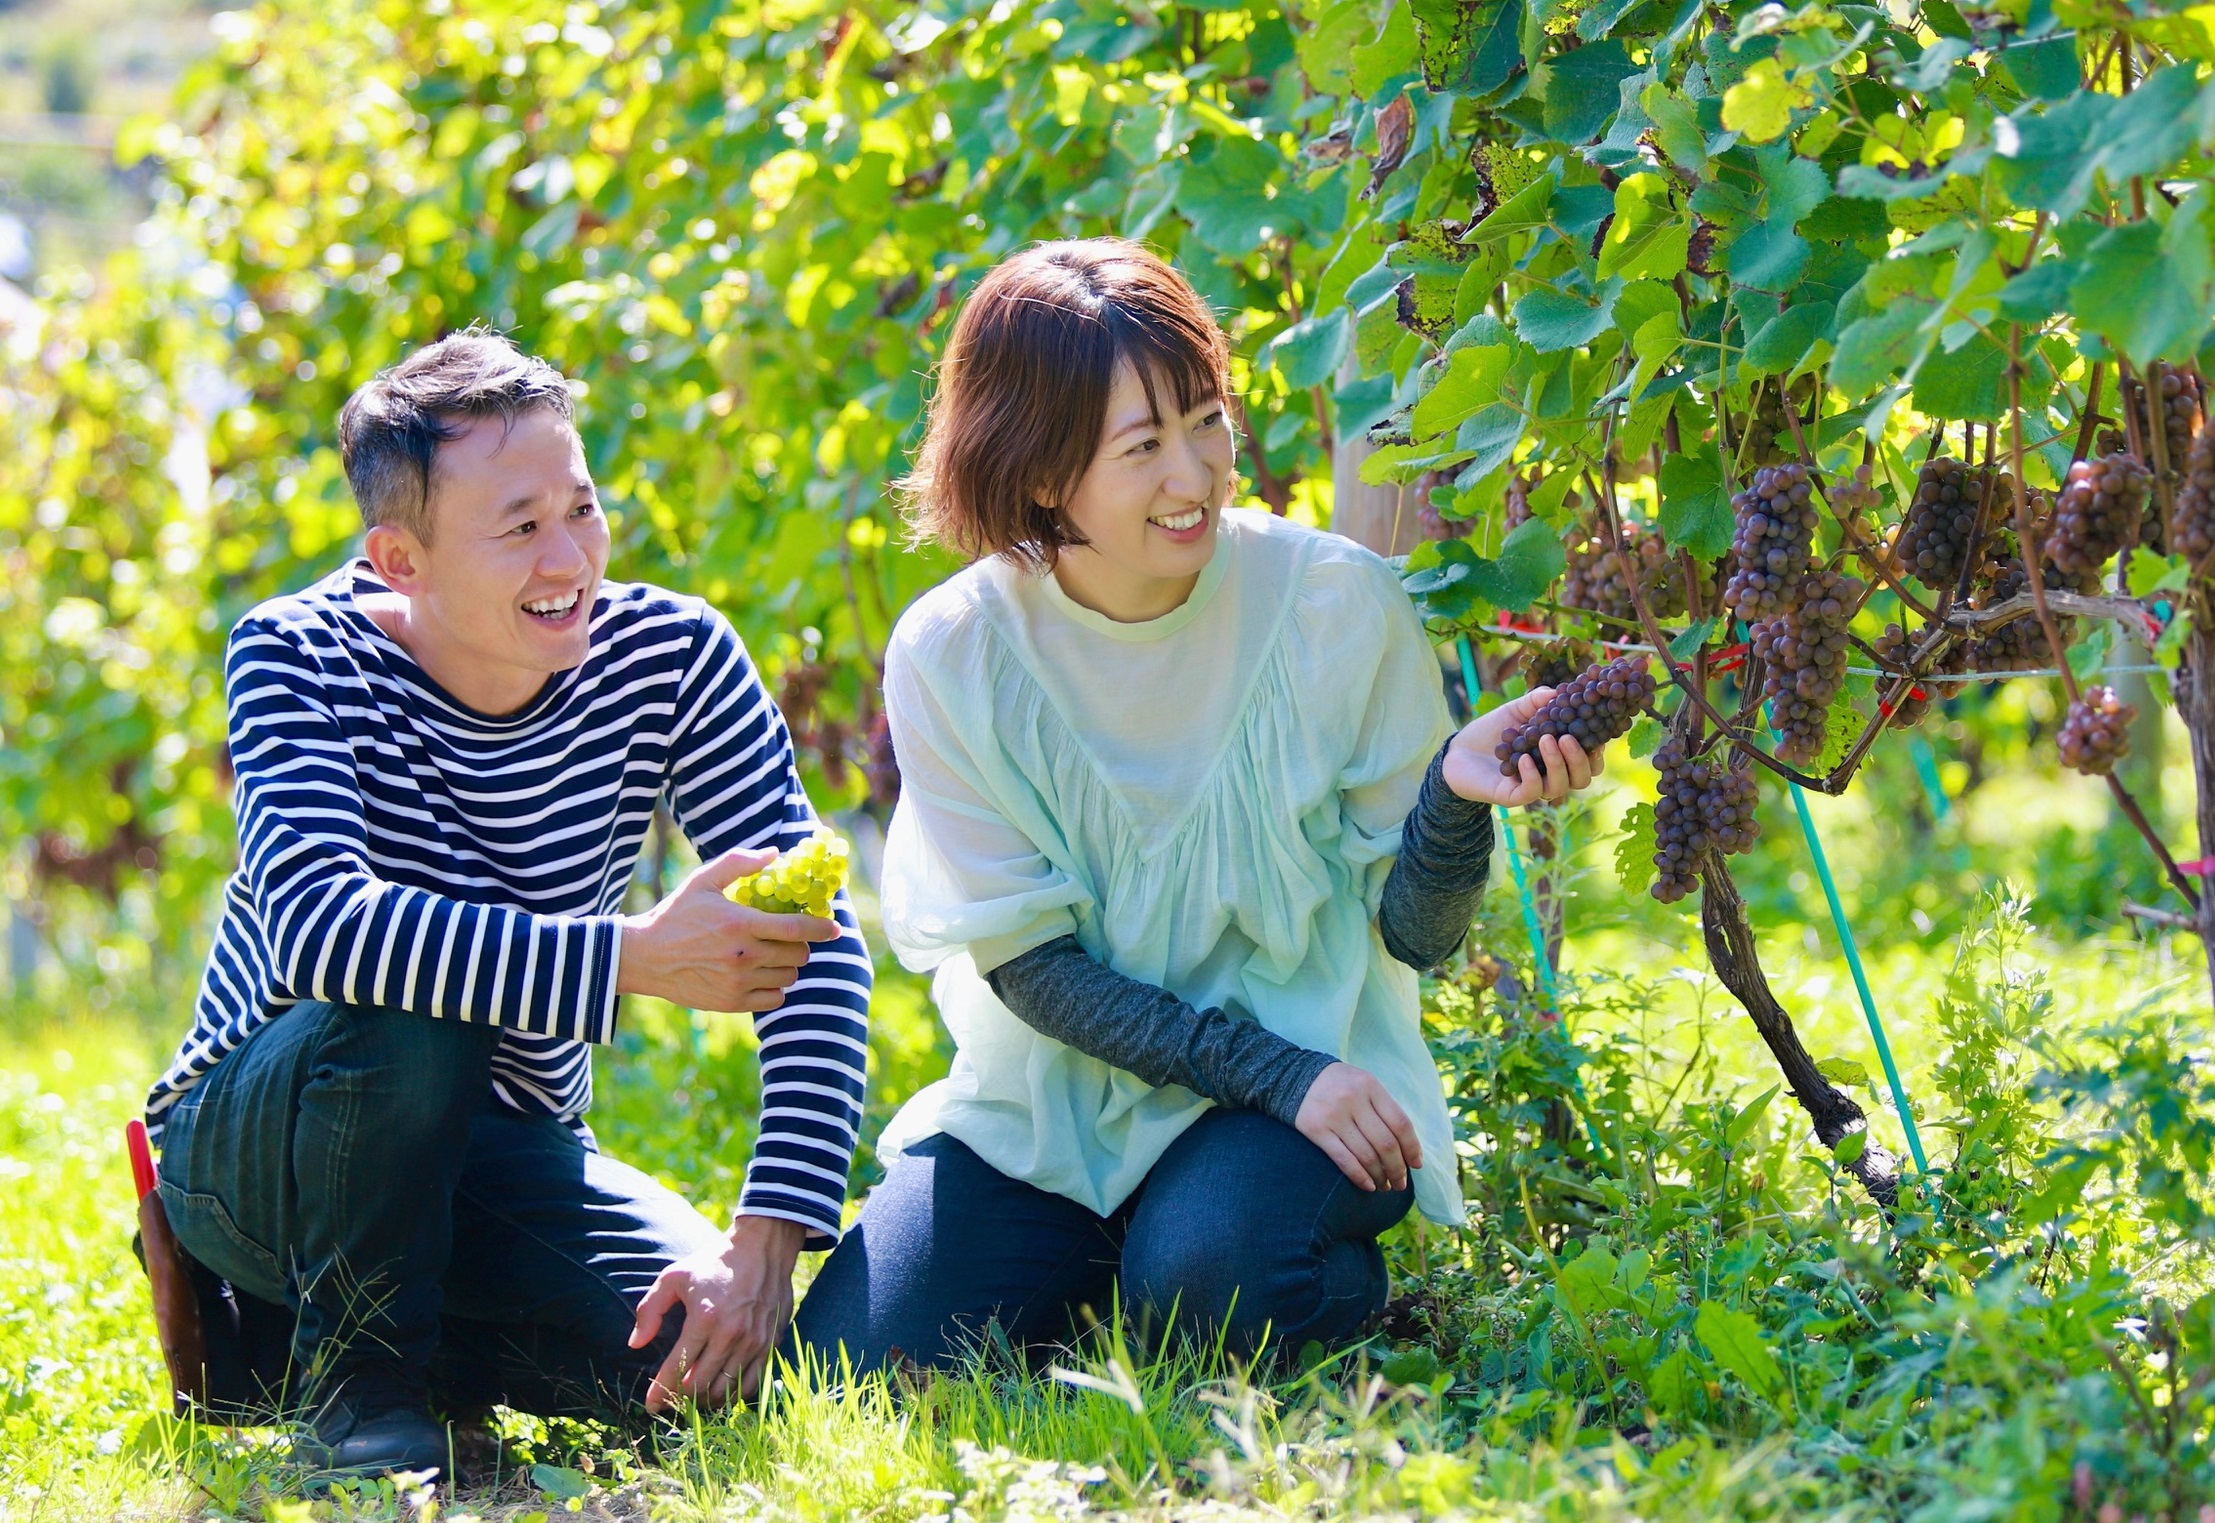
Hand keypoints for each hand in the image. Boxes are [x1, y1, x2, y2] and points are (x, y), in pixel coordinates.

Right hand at [617, 847, 841, 1011]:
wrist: (644, 957)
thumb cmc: (676, 914)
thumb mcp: (703, 880)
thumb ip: (739, 863)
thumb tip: (775, 853)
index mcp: (741, 924)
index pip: (796, 928)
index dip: (822, 928)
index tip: (834, 927)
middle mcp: (744, 956)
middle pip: (798, 955)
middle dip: (801, 945)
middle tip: (788, 938)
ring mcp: (739, 982)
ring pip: (789, 977)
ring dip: (787, 965)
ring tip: (771, 954)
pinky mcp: (732, 1002)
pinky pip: (775, 998)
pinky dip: (775, 987)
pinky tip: (760, 974)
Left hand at [629, 1214, 805, 1412]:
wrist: (764, 1247)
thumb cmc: (715, 1261)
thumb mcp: (674, 1277)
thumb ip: (650, 1310)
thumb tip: (635, 1344)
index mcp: (704, 1318)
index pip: (677, 1368)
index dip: (660, 1392)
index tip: (650, 1405)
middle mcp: (731, 1335)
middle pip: (700, 1386)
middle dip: (679, 1401)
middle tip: (669, 1402)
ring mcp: (754, 1342)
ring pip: (726, 1390)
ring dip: (705, 1401)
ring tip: (692, 1399)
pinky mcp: (770, 1343)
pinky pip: (751, 1383)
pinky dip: (733, 1394)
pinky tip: (720, 1391)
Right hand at [1294, 1062, 1422, 1192]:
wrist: (1293, 1076)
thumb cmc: (1339, 1086)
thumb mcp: (1364, 1085)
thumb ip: (1384, 1108)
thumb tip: (1408, 1149)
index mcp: (1370, 1086)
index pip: (1400, 1123)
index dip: (1412, 1148)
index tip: (1417, 1165)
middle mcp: (1353, 1099)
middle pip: (1385, 1143)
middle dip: (1398, 1168)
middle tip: (1400, 1183)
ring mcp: (1334, 1115)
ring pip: (1366, 1155)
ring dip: (1380, 1176)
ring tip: (1385, 1186)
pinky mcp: (1316, 1129)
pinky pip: (1344, 1159)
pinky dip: (1359, 1177)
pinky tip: (1368, 1186)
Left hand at [1440, 687, 1603, 808]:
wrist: (1458, 750)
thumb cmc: (1492, 732)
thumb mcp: (1517, 711)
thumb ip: (1537, 701)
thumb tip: (1558, 691)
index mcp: (1558, 756)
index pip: (1589, 761)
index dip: (1597, 750)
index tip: (1595, 732)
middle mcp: (1550, 775)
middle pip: (1582, 779)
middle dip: (1581, 759)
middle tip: (1568, 737)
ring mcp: (1532, 787)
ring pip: (1560, 786)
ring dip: (1558, 762)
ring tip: (1546, 739)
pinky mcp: (1512, 797)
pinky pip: (1532, 792)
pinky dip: (1532, 774)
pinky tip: (1523, 757)